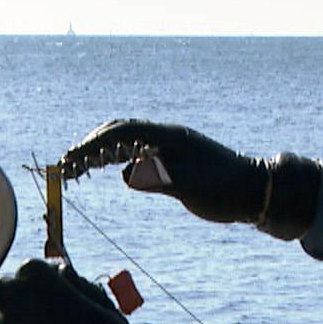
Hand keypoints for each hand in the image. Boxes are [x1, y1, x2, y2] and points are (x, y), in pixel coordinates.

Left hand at [0, 260, 143, 323]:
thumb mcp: (107, 313)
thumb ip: (81, 287)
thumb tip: (62, 271)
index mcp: (50, 284)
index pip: (28, 269)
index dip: (35, 284)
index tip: (42, 298)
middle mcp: (24, 302)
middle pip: (1, 290)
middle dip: (11, 301)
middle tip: (27, 321)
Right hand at [59, 120, 321, 239]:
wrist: (255, 191)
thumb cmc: (225, 189)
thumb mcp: (190, 186)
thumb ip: (158, 177)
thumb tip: (125, 173)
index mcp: (168, 137)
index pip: (121, 132)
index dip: (92, 144)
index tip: (71, 160)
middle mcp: (166, 137)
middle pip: (119, 132)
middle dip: (90, 146)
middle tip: (68, 165)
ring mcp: (170, 148)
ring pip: (127, 142)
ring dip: (102, 152)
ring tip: (80, 168)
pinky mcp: (174, 161)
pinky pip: (140, 154)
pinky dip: (119, 160)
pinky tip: (113, 171)